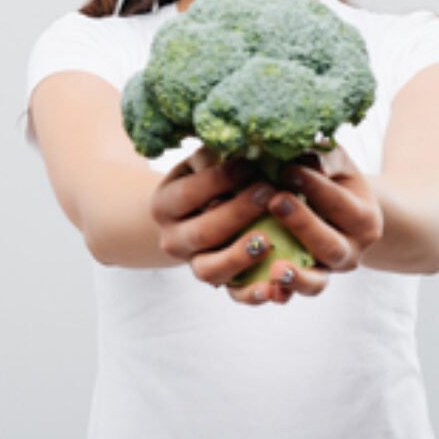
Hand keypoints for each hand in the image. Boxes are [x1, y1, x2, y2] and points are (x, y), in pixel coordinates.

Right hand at [150, 148, 280, 289]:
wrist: (190, 216)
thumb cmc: (204, 177)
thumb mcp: (201, 162)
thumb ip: (217, 155)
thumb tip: (247, 144)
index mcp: (164, 204)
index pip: (189, 193)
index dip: (219, 180)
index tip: (249, 165)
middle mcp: (172, 239)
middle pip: (203, 232)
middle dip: (237, 213)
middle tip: (268, 192)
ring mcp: (193, 264)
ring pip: (211, 270)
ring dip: (240, 256)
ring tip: (268, 240)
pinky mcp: (217, 282)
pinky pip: (233, 294)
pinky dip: (253, 294)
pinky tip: (274, 288)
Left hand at [239, 146, 383, 303]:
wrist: (336, 209)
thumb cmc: (330, 175)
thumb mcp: (334, 161)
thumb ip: (320, 157)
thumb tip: (294, 151)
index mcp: (365, 219)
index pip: (340, 203)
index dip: (315, 187)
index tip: (287, 168)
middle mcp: (352, 252)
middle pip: (330, 246)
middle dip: (302, 224)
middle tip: (275, 201)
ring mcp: (328, 272)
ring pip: (317, 281)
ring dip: (296, 276)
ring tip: (276, 267)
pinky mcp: (304, 283)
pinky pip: (291, 294)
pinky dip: (279, 293)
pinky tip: (264, 287)